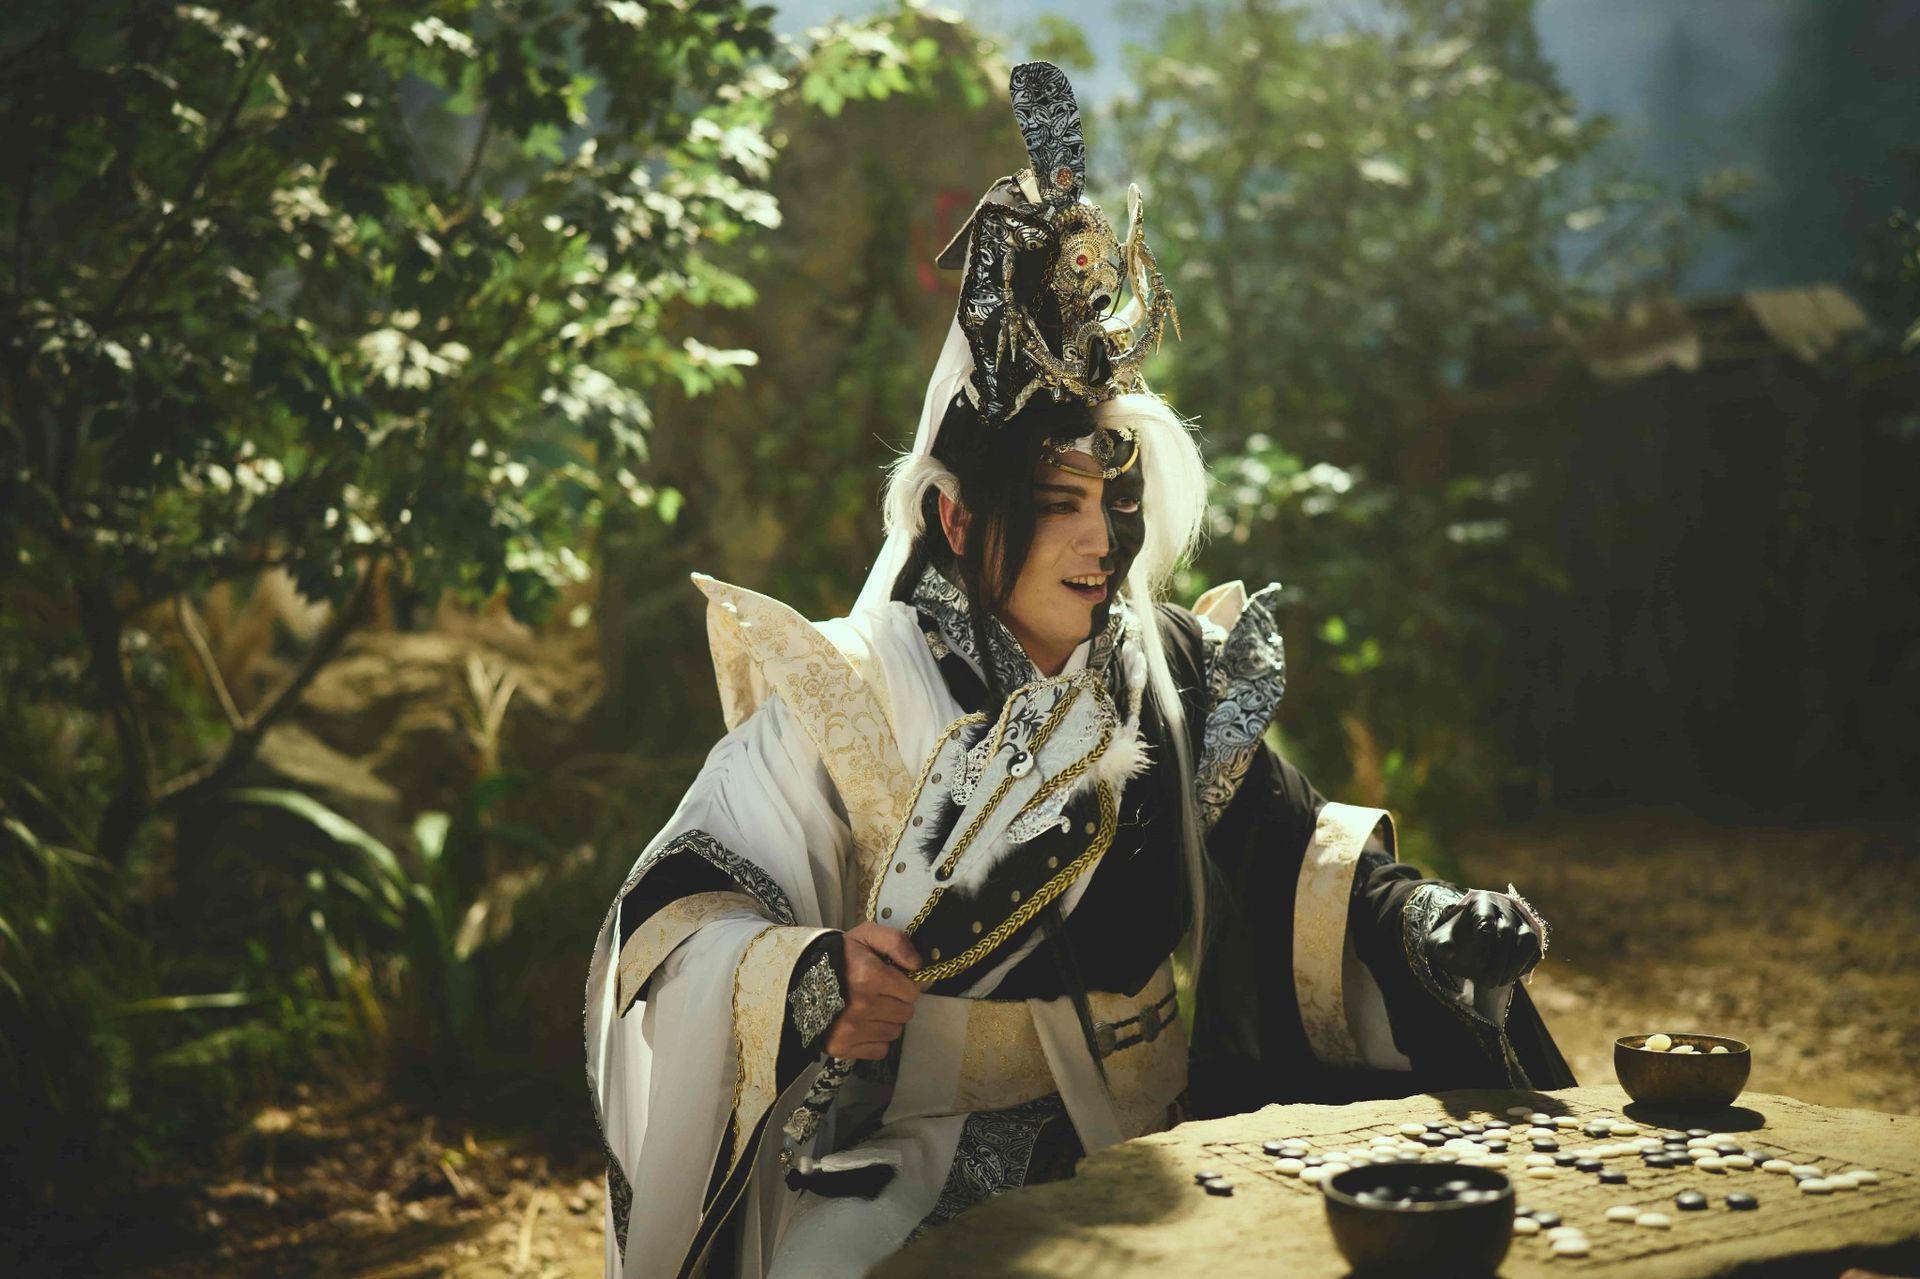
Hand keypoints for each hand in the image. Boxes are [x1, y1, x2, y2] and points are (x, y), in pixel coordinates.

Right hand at [822, 923, 921, 1060]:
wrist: (798, 977)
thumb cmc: (839, 955)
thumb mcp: (867, 935)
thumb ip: (896, 942)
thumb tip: (918, 966)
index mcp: (869, 976)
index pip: (911, 992)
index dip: (903, 984)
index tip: (889, 980)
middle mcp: (861, 1006)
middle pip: (905, 1014)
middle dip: (896, 1003)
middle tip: (878, 993)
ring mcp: (851, 1029)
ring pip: (894, 1032)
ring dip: (886, 1021)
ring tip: (868, 1008)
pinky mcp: (842, 1047)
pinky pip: (880, 1050)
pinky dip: (875, 1039)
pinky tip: (862, 1024)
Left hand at [1427, 889, 1542, 987]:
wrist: (1468, 938)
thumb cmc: (1455, 938)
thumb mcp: (1441, 939)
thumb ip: (1442, 945)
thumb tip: (1447, 952)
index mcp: (1479, 901)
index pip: (1485, 922)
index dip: (1484, 946)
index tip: (1478, 966)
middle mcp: (1503, 905)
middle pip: (1507, 932)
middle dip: (1499, 961)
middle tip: (1489, 983)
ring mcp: (1520, 918)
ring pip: (1527, 938)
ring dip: (1516, 964)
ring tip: (1501, 981)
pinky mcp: (1532, 932)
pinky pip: (1535, 949)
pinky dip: (1525, 965)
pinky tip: (1510, 977)